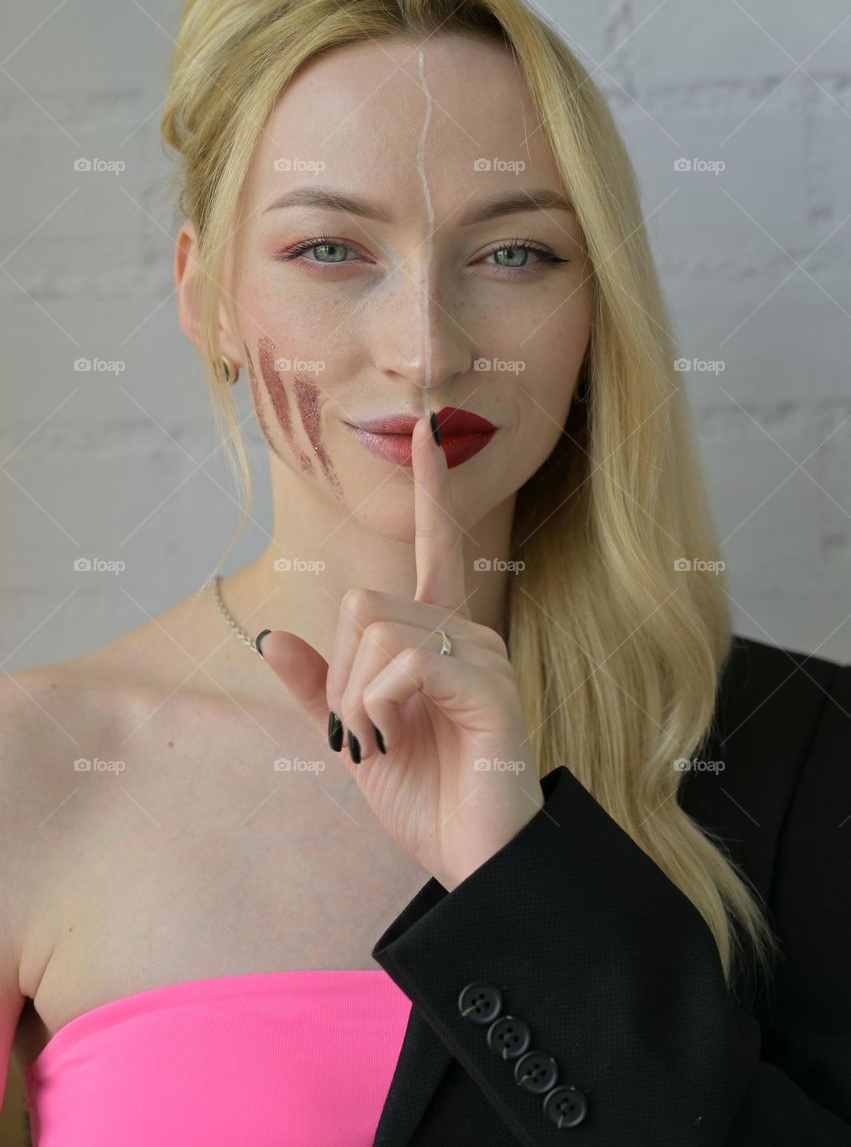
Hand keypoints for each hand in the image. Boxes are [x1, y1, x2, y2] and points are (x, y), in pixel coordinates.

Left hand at [257, 412, 543, 890]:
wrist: (477, 860)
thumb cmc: (429, 797)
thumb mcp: (355, 739)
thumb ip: (317, 689)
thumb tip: (271, 637)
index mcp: (438, 638)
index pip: (436, 545)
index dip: (431, 487)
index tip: (429, 428)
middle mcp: (465, 633)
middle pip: (364, 602)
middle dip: (338, 675)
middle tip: (359, 729)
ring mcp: (481, 656)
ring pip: (377, 628)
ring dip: (354, 696)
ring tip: (381, 740)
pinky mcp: (488, 686)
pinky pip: (403, 662)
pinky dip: (375, 706)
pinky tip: (392, 739)